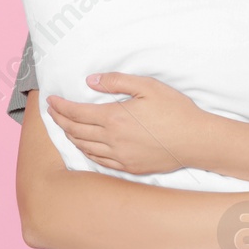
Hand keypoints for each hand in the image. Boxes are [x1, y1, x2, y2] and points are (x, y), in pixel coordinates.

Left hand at [45, 73, 208, 175]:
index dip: (60, 107)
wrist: (196, 141)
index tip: (51, 100)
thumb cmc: (175, 110)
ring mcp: (120, 157)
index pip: (76, 113)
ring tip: (65, 127)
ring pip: (85, 147)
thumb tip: (91, 81)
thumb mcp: (148, 86)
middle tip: (53, 112)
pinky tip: (85, 145)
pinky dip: (86, 151)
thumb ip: (117, 82)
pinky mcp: (129, 167)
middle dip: (60, 120)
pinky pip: (99, 161)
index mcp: (114, 118)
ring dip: (70, 136)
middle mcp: (112, 140)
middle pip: (76, 131)